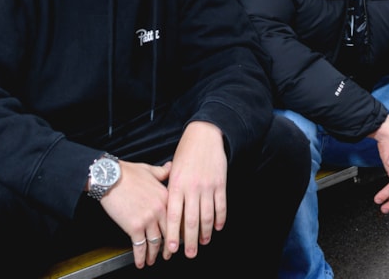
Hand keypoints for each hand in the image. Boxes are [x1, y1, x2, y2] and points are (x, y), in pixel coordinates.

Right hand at [98, 161, 170, 267]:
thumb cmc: (127, 173)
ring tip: (152, 260)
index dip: (177, 231)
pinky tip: (140, 262)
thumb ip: (162, 172)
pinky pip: (140, 246)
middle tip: (169, 254)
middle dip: (169, 247)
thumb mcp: (149, 169)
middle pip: (169, 234)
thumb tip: (169, 167)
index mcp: (165, 196)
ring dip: (154, 254)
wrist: (110, 177)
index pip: (177, 219)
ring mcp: (148, 219)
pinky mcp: (134, 227)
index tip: (177, 238)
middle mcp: (160, 209)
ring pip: (155, 242)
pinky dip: (140, 257)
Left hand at [164, 121, 227, 259]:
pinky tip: (217, 227)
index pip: (174, 215)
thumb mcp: (172, 169)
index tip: (172, 248)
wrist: (205, 135)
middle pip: (191, 220)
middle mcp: (192, 187)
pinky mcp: (220, 183)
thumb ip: (170, 190)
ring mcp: (207, 186)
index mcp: (176, 184)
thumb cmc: (185, 152)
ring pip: (207, 216)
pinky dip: (220, 219)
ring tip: (204, 242)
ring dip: (206, 232)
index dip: (173, 233)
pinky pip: (221, 206)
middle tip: (189, 253)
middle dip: (189, 240)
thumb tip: (167, 211)